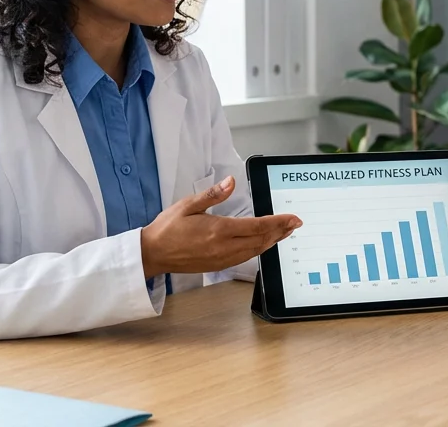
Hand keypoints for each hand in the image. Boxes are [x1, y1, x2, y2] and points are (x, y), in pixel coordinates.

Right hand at [139, 176, 300, 277]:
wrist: (152, 254)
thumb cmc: (167, 229)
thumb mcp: (188, 205)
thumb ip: (213, 194)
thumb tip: (231, 181)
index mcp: (218, 230)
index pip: (258, 226)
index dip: (279, 222)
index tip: (292, 218)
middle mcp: (224, 247)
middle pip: (261, 240)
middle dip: (281, 232)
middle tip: (295, 224)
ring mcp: (222, 259)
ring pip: (256, 251)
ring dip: (272, 241)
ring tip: (284, 233)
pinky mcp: (218, 266)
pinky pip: (245, 258)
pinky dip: (259, 250)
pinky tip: (263, 244)